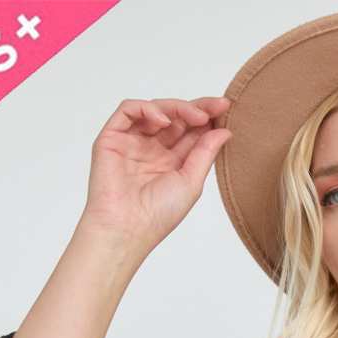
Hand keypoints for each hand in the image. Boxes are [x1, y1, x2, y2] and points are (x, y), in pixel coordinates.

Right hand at [81, 95, 232, 256]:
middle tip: (216, 107)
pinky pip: (128, 110)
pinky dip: (147, 109)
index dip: (207, 117)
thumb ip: (205, 153)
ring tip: (195, 116)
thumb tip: (225, 131)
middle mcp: (152, 149)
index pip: (190, 131)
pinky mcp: (112, 137)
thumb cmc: (158, 215)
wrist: (127, 229)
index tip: (225, 108)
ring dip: (176, 107)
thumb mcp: (191, 182)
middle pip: (175, 117)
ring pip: (155, 109)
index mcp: (172, 161)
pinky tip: (164, 121)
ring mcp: (132, 142)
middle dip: (196, 108)